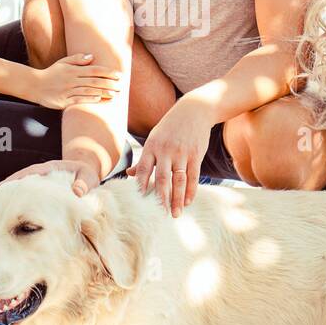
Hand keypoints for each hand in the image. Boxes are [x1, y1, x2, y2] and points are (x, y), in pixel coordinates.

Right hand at [2, 159, 99, 197]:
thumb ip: (84, 183)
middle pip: (20, 179)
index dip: (18, 178)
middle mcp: (40, 173)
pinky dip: (17, 200)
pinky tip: (9, 213)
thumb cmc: (86, 174)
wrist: (86, 171)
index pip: (31, 172)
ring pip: (20, 186)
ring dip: (10, 195)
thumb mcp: (88, 177)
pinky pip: (26, 194)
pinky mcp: (39, 190)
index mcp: (50, 168)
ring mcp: (38, 181)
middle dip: (8, 187)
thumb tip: (78, 192)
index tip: (5, 185)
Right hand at [28, 53, 122, 109]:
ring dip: (102, 92)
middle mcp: (71, 80)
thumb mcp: (63, 62)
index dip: (107, 72)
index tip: (119, 74)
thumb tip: (92, 56)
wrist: (34, 85)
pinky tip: (98, 99)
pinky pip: (78, 100)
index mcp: (73, 70)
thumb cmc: (51, 73)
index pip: (93, 70)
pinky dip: (88, 99)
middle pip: (93, 81)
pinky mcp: (63, 101)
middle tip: (121, 86)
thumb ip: (77, 59)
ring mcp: (67, 91)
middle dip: (109, 83)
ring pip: (88, 91)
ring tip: (114, 94)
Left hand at [126, 102, 212, 216]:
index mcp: (151, 146)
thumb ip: (144, 158)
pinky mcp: (196, 154)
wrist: (194, 110)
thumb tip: (129, 174)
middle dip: (161, 198)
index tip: (138, 202)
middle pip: (162, 178)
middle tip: (160, 215)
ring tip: (176, 214)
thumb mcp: (154, 138)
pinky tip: (188, 202)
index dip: (140, 186)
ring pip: (179, 180)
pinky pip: (193, 176)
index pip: (143, 169)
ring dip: (177, 198)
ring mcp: (182, 152)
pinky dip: (191, 190)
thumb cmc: (170, 127)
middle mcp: (166, 150)